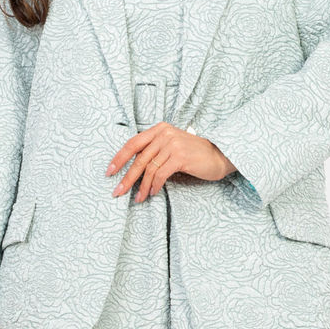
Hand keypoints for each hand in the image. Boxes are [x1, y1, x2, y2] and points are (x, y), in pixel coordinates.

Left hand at [105, 123, 235, 202]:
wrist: (220, 156)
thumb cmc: (195, 154)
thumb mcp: (172, 147)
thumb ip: (155, 151)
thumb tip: (133, 169)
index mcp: (159, 129)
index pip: (132, 143)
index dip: (119, 159)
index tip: (109, 172)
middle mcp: (164, 134)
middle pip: (138, 158)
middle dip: (126, 177)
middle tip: (117, 191)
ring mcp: (172, 144)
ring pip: (148, 168)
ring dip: (141, 186)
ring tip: (138, 198)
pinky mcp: (180, 156)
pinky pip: (160, 174)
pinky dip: (154, 186)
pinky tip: (152, 193)